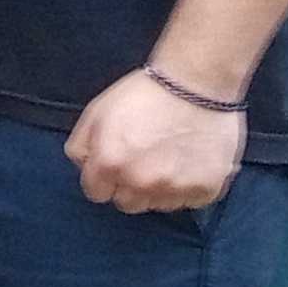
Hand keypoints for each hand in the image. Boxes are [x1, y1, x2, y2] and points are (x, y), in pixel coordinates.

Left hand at [67, 67, 242, 211]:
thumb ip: (81, 146)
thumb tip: (85, 169)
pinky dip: (190, 186)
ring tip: (170, 156)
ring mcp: (175, 189)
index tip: (118, 162)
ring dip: (160, 188)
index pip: (96, 193)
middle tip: (145, 158)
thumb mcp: (97, 112)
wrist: (197, 81)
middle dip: (131, 185)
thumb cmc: (146, 93)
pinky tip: (190, 162)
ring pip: (159, 205)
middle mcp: (141, 182)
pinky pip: (191, 201)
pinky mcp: (206, 189)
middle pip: (128, 203)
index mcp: (110, 164)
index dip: (105, 177)